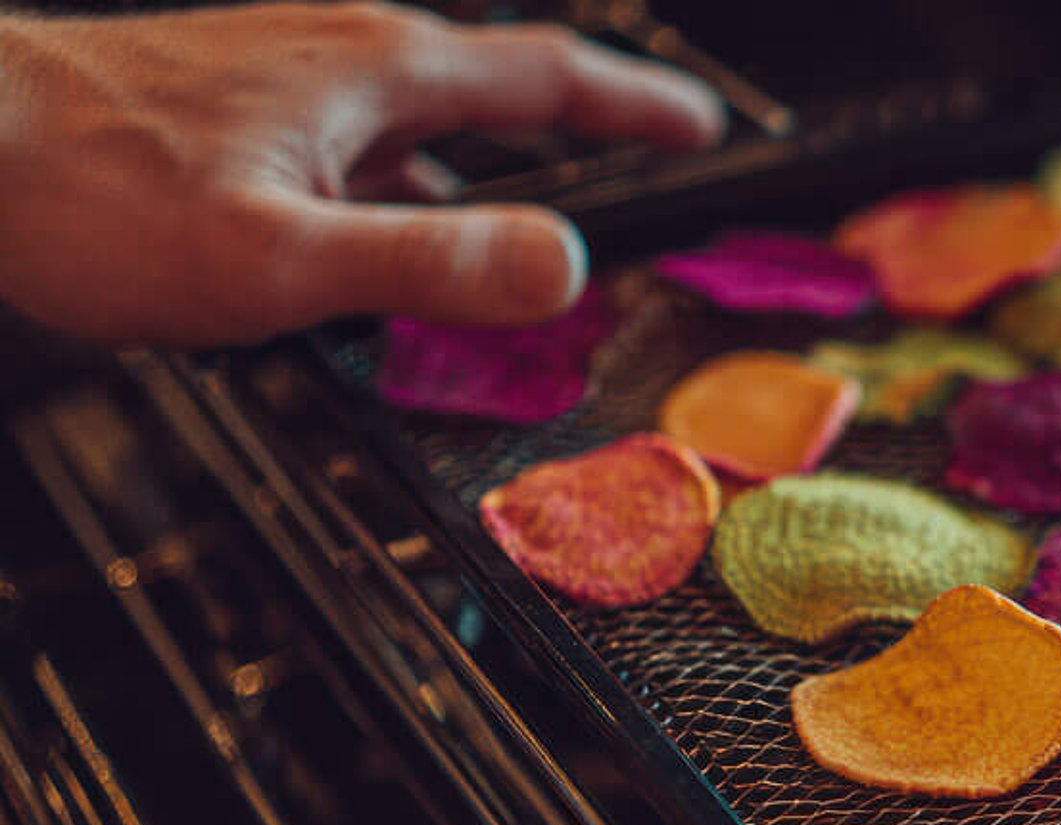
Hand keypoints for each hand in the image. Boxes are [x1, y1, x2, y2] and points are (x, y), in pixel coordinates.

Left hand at [0, 3, 722, 344]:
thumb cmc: (92, 193)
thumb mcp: (284, 256)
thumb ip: (431, 265)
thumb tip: (565, 267)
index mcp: (378, 75)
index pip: (549, 77)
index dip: (638, 104)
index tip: (704, 124)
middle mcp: (341, 56)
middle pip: (495, 86)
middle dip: (577, 123)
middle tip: (642, 154)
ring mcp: (287, 76)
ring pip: (421, 122)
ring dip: (482, 168)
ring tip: (516, 228)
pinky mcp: (240, 108)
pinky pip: (360, 144)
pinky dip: (403, 188)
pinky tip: (380, 239)